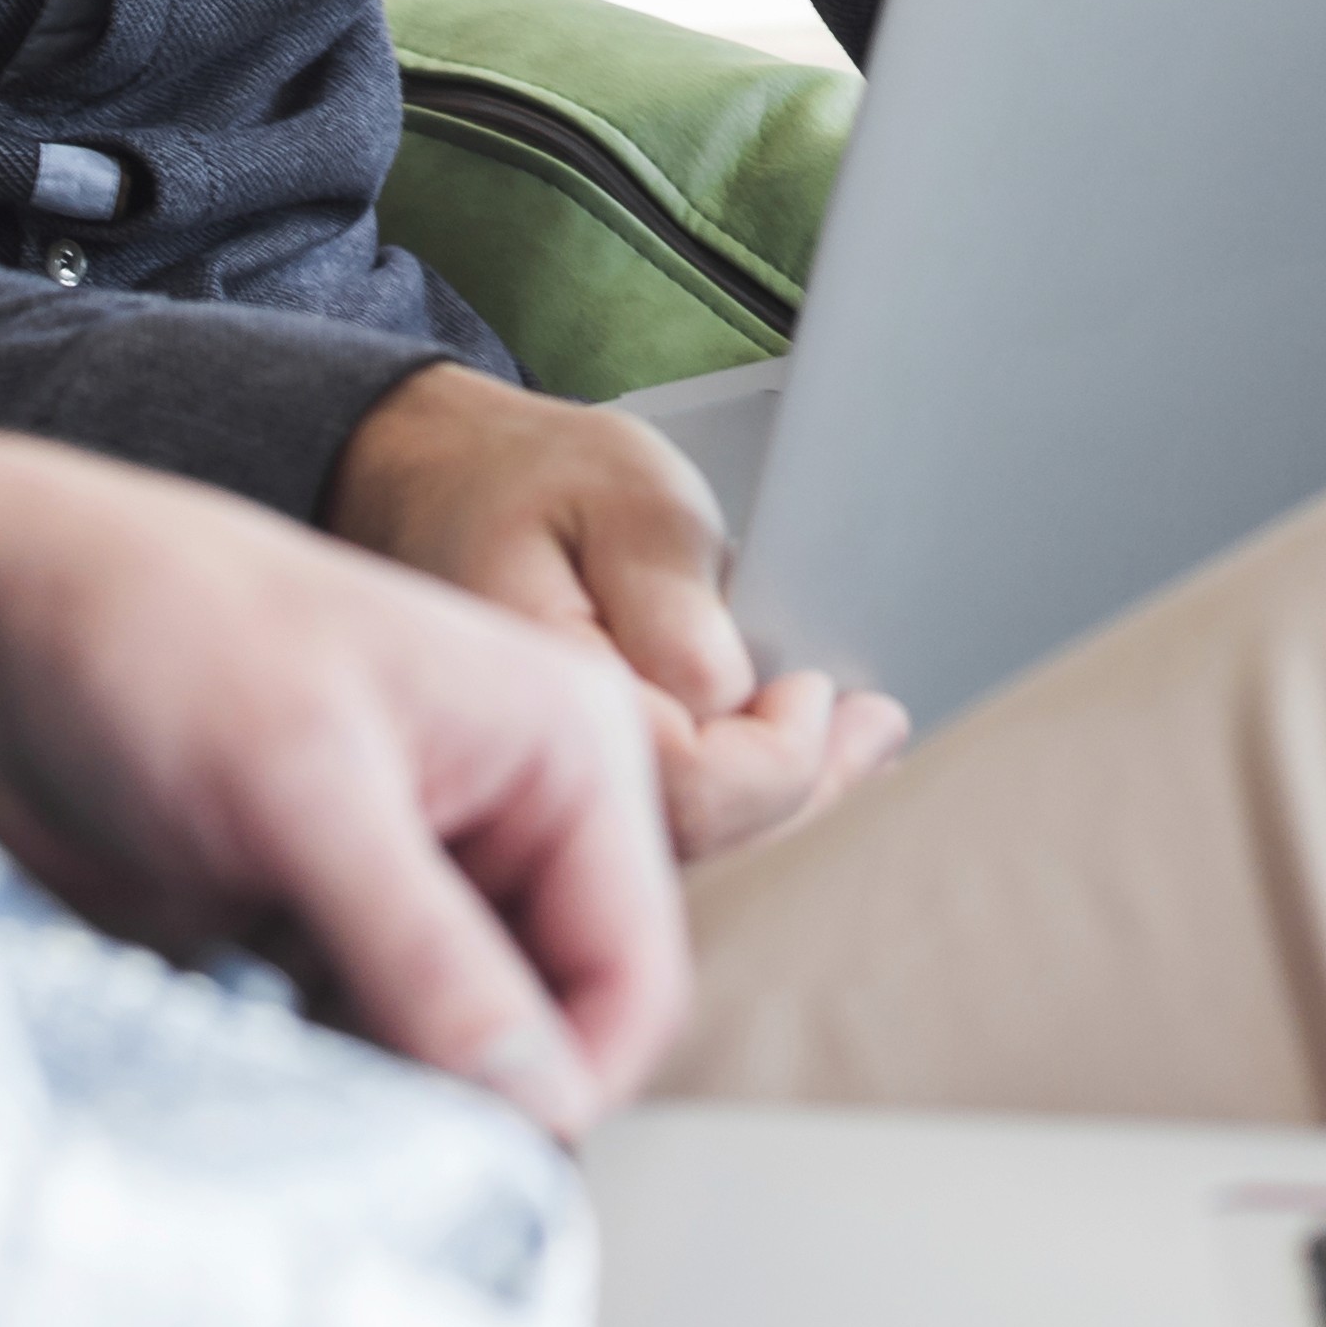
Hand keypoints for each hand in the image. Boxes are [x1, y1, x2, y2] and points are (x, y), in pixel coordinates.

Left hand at [0, 429, 690, 1131]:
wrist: (10, 614)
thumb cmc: (166, 630)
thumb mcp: (308, 791)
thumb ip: (431, 955)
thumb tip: (537, 1101)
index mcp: (568, 749)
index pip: (633, 974)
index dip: (566, 1080)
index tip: (467, 1155)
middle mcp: (519, 813)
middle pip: (552, 1025)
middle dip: (463, 1086)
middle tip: (346, 1102)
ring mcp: (428, 871)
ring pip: (458, 1050)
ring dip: (381, 1082)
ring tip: (274, 1040)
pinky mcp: (338, 918)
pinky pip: (370, 1042)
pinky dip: (318, 1064)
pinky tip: (243, 1027)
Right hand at [324, 360, 909, 854]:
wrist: (447, 486)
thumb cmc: (537, 482)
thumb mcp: (628, 500)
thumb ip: (677, 607)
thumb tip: (734, 699)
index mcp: (532, 699)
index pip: (684, 788)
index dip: (773, 758)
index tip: (816, 692)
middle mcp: (527, 777)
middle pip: (696, 839)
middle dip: (802, 790)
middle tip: (878, 728)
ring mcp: (544, 797)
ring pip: (688, 844)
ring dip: (784, 796)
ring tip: (859, 736)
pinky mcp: (567, 796)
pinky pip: (669, 820)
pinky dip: (745, 787)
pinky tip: (796, 744)